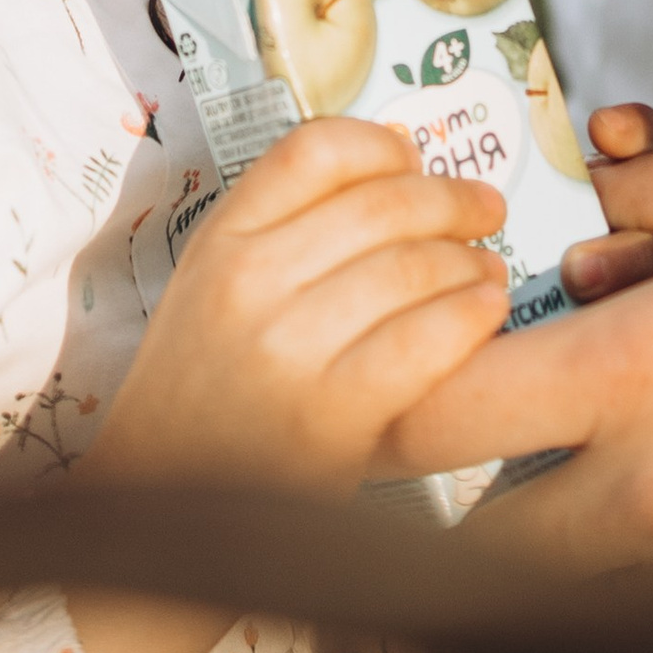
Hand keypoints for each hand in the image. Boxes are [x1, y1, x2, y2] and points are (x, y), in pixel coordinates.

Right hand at [90, 119, 508, 503]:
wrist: (164, 507)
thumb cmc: (203, 395)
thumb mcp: (210, 290)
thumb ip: (281, 229)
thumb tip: (396, 164)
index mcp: (218, 242)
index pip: (314, 151)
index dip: (381, 145)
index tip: (415, 157)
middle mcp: (248, 283)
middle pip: (380, 202)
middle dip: (452, 199)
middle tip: (485, 209)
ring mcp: (288, 348)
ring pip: (413, 267)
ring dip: (471, 261)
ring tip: (488, 271)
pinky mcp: (330, 416)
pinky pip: (424, 341)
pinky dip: (469, 318)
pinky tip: (485, 314)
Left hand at [382, 109, 652, 652]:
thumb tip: (601, 159)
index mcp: (638, 372)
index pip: (437, 416)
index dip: (399, 402)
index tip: (426, 376)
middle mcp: (647, 492)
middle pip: (480, 545)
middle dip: (468, 510)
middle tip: (508, 452)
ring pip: (566, 592)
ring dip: (561, 549)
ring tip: (622, 479)